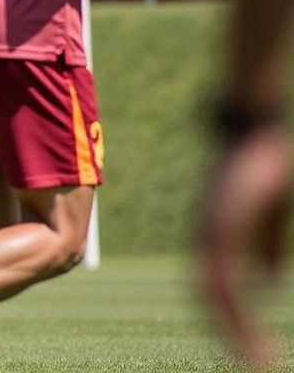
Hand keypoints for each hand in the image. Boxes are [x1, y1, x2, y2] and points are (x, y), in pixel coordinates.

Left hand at [198, 127, 291, 369]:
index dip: (228, 317)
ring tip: (258, 361)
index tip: (248, 343)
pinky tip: (253, 334)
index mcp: (214, 237)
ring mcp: (209, 238)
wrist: (247, 126)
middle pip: (209, 302)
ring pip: (213, 301)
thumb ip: (266, 244)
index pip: (215, 287)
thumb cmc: (259, 160)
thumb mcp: (269, 211)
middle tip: (255, 362)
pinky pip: (222, 285)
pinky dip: (236, 315)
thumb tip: (269, 280)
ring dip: (235, 334)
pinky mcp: (218, 233)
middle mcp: (205, 241)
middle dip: (231, 334)